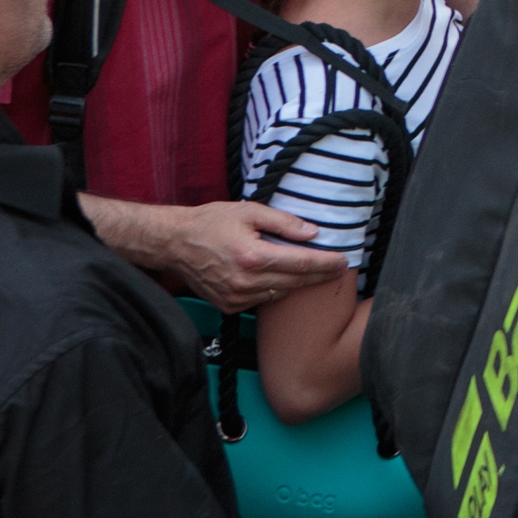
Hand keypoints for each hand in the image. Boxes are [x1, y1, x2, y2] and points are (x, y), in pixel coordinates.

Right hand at [163, 203, 338, 311]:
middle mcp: (245, 281)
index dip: (326, 263)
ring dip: (297, 283)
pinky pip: (262, 300)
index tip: (343, 261)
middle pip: (295, 282)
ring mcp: (236, 297)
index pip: (300, 263)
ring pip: (280, 294)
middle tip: (338, 268)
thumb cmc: (210, 222)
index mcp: (253, 257)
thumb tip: (313, 233)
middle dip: (319, 275)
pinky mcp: (229, 306)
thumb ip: (283, 222)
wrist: (174, 243)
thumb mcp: (249, 212)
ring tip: (310, 270)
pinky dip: (273, 290)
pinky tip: (276, 277)